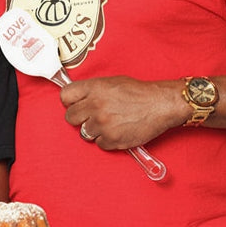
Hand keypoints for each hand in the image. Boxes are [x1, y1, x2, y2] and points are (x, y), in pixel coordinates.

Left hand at [60, 76, 182, 149]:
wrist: (160, 104)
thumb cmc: (138, 92)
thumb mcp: (112, 82)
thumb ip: (92, 90)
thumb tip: (78, 98)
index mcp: (94, 88)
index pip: (65, 96)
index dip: (70, 101)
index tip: (75, 104)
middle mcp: (95, 106)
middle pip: (70, 117)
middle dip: (79, 118)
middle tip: (91, 117)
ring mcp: (102, 124)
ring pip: (84, 133)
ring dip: (94, 130)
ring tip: (109, 123)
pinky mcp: (112, 140)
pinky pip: (99, 144)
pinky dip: (107, 140)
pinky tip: (118, 131)